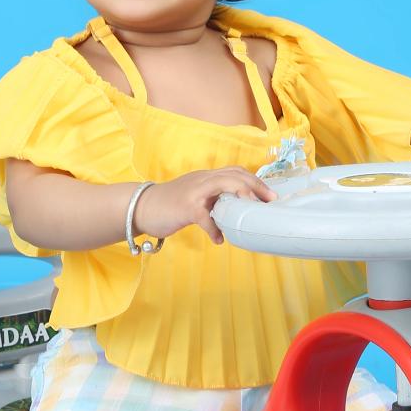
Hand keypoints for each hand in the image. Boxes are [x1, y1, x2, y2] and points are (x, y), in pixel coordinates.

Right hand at [132, 168, 277, 245]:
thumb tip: (233, 213)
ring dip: (242, 196)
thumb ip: (212, 200)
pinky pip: (206, 217)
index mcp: (206, 177)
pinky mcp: (186, 207)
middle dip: (256, 186)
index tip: (269, 195)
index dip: (255, 180)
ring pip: (224, 184)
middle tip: (270, 201)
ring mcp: (194, 192)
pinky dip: (214, 229)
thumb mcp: (194, 197)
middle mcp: (202, 179)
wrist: (140, 207)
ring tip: (252, 211)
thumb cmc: (168, 206)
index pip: (235, 171)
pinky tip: (218, 239)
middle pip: (235, 174)